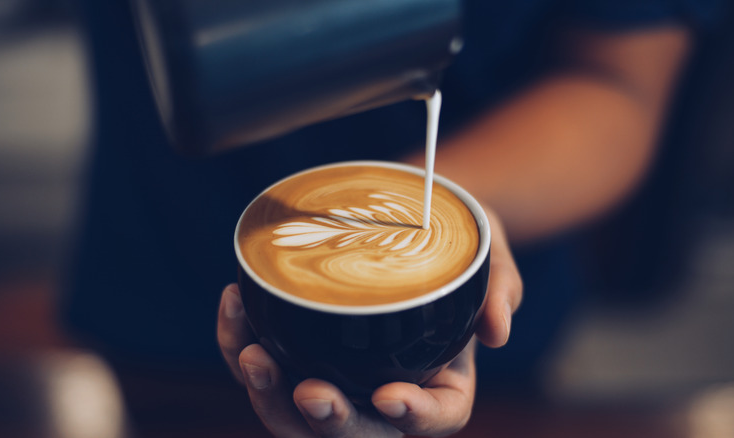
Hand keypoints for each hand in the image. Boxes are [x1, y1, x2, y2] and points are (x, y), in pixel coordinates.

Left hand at [217, 206, 521, 436]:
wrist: (411, 219)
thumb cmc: (455, 244)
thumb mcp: (491, 256)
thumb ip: (499, 288)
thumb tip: (498, 328)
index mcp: (441, 382)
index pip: (437, 417)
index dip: (414, 418)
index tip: (391, 395)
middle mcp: (385, 389)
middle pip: (356, 432)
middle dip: (329, 423)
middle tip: (310, 392)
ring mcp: (339, 373)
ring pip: (296, 412)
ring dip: (269, 394)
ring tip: (253, 355)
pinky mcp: (300, 347)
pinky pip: (266, 361)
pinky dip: (239, 341)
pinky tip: (233, 303)